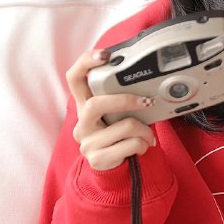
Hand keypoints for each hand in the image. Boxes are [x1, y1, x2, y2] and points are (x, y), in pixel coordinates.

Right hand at [67, 50, 156, 171]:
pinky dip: (143, 144)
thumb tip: (149, 84)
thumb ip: (122, 99)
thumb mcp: (118, 114)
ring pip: (124, 126)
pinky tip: (143, 146)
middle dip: (126, 101)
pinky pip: (130, 145)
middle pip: (95, 104)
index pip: (74, 78)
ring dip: (144, 130)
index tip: (105, 55)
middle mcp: (81, 123)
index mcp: (84, 105)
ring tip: (148, 135)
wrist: (115, 168)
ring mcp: (87, 142)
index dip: (86, 63)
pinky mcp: (97, 159)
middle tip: (146, 102)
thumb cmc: (120, 135)